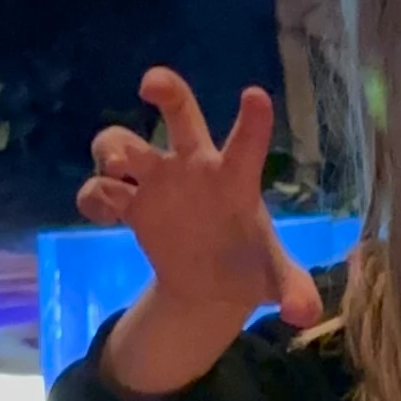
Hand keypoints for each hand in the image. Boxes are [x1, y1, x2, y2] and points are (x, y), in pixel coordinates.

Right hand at [79, 71, 321, 331]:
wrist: (211, 285)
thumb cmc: (249, 267)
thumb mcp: (276, 282)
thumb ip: (295, 291)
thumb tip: (305, 315)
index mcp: (234, 179)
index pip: (246, 144)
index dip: (252, 121)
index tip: (255, 95)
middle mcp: (193, 167)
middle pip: (178, 111)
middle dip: (165, 89)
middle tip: (150, 85)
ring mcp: (157, 181)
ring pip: (124, 141)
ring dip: (113, 147)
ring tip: (117, 171)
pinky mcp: (130, 204)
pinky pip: (100, 189)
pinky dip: (94, 198)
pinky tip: (106, 219)